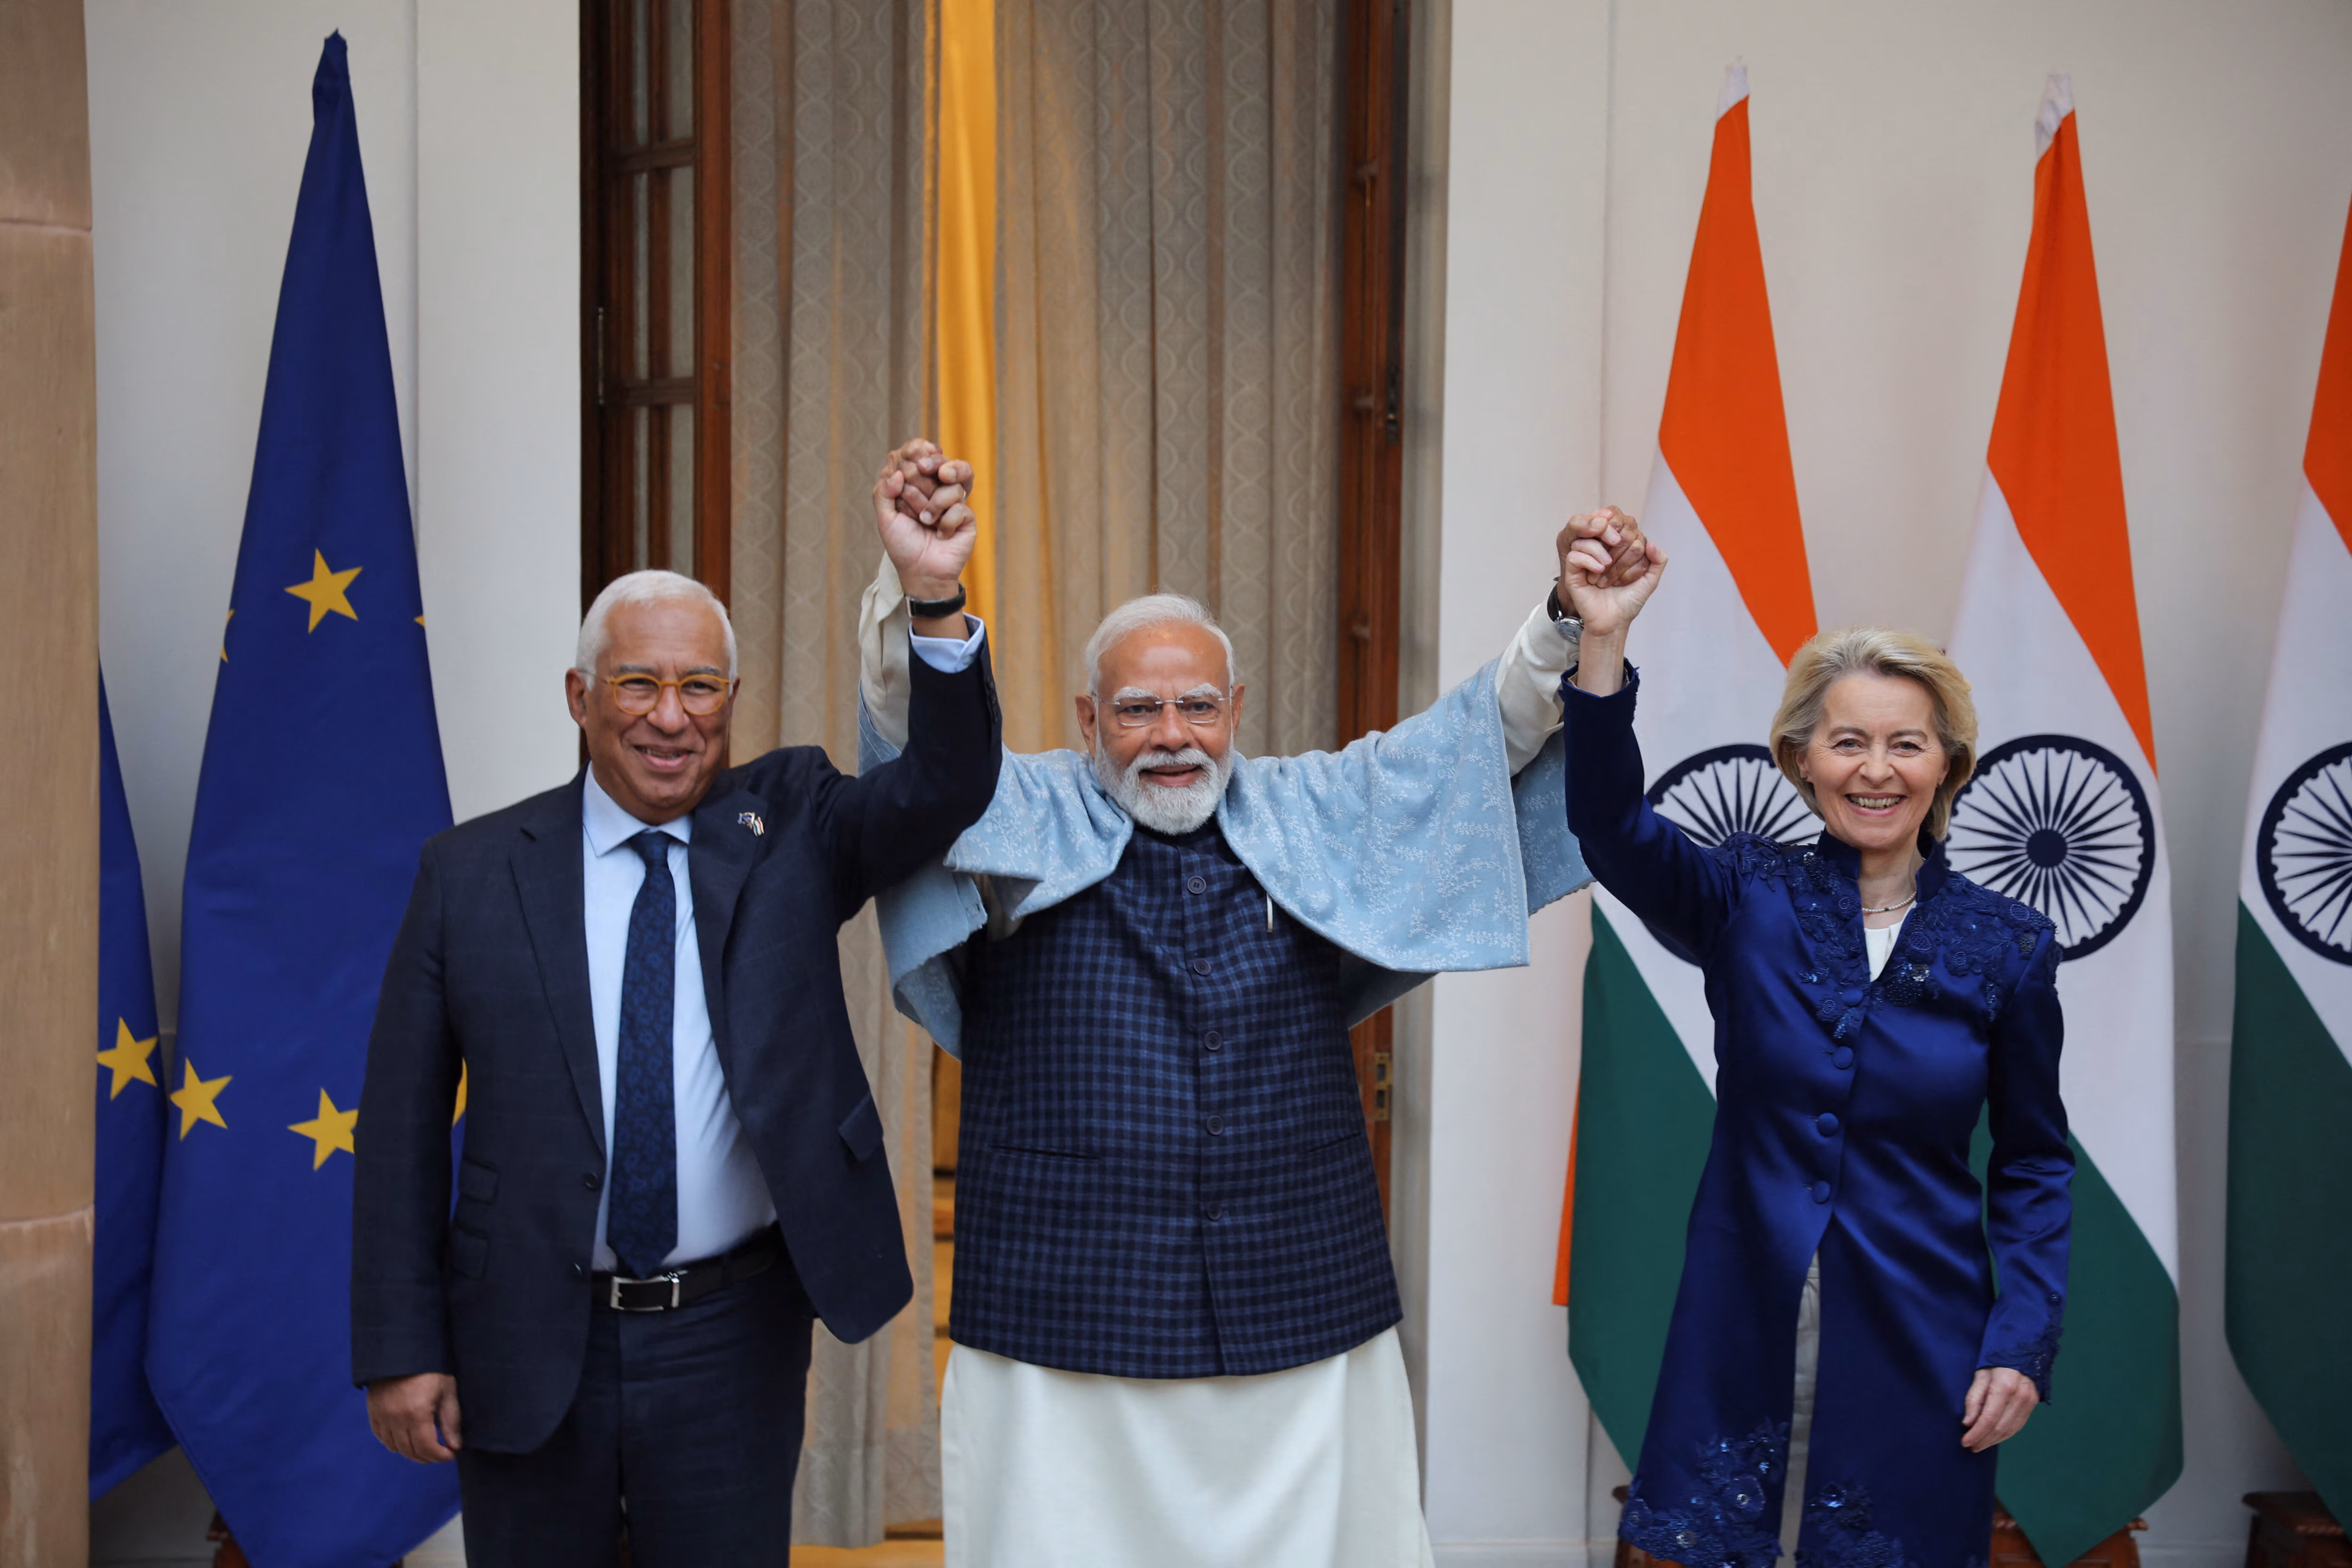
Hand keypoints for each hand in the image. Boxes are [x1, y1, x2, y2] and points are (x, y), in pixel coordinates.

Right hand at [367, 1372, 461, 1462]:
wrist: (402, 1350)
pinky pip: (382, 1437)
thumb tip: (455, 1446)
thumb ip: (451, 1420)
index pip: (426, 1447)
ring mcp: (381, 1415)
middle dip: (428, 1457)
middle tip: (440, 1454)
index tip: (450, 1455)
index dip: (440, 1456)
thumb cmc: (431, 1368)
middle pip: (410, 1451)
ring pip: (395, 1447)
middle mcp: (395, 1418)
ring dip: (411, 1452)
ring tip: (425, 1449)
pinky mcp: (373, 1411)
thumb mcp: (447, 1390)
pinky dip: (394, 1443)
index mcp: (416, 1412)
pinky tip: (407, 1439)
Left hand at [873, 438, 976, 601]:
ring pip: (951, 483)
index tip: (910, 461)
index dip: (915, 450)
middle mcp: (935, 488)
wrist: (921, 572)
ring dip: (933, 502)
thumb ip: (883, 492)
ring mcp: (953, 501)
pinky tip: (941, 534)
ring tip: (925, 521)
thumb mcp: (885, 518)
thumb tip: (897, 473)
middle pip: (939, 461)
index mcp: (915, 483)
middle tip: (919, 471)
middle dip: (927, 469)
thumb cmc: (903, 545)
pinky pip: (960, 507)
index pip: (918, 454)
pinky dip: (946, 522)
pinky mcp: (966, 516)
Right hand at [1558, 506, 1665, 638]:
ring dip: (1600, 551)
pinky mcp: (1573, 571)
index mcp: (1617, 548)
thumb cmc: (1629, 601)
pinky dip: (1588, 560)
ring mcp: (1585, 559)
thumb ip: (1659, 562)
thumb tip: (1651, 543)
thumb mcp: (1649, 581)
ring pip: (1587, 538)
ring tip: (1607, 566)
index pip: (1621, 524)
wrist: (1613, 621)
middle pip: (1604, 527)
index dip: (1628, 534)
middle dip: (1617, 544)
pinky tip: (1597, 571)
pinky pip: (1575, 554)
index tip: (1635, 551)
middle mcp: (1600, 549)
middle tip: (1619, 562)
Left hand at [1960, 1366, 2038, 1450]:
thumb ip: (1974, 1398)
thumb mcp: (1980, 1374)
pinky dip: (2005, 1434)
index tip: (1964, 1442)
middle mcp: (2020, 1397)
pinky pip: (2018, 1425)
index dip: (1977, 1433)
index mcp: (2004, 1387)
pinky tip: (1993, 1437)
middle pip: (2000, 1427)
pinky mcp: (2032, 1405)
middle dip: (1983, 1440)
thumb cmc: (1996, 1360)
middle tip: (1970, 1446)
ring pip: (2010, 1430)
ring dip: (1993, 1440)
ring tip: (1979, 1445)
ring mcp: (2029, 1402)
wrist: (2022, 1350)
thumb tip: (1967, 1423)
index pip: (1989, 1418)